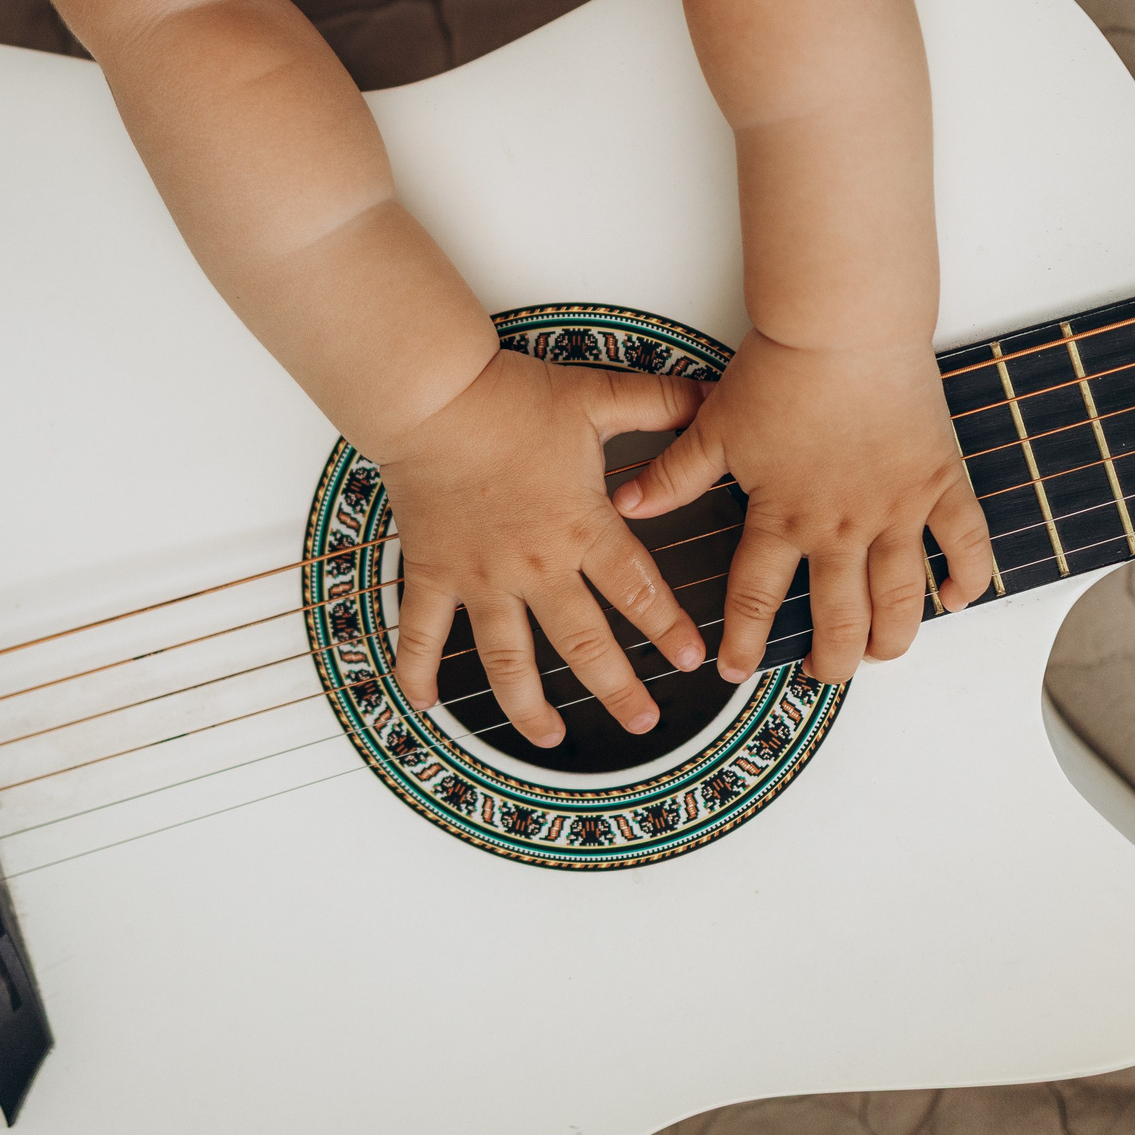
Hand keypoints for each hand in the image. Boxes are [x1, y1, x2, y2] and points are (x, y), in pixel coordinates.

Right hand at [385, 350, 712, 746]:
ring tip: (551, 738)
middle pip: (583, 645)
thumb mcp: (598, 395)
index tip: (689, 660)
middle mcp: (534, 565)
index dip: (668, 628)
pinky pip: (422, 633)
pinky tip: (426, 704)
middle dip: (618, 688)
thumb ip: (662, 404)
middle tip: (643, 719)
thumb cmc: (511, 397)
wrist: (433, 396)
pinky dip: (419, 671)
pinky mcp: (433, 572)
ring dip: (528, 707)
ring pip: (507, 660)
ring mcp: (481, 577)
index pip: (638, 590)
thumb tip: (714, 396)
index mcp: (581, 527)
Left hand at [612, 332, 993, 684]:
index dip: (743, 645)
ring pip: (901, 601)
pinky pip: (965, 544)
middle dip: (833, 661)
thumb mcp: (713, 426)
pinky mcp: (938, 482)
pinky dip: (966, 578)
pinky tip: (955, 599)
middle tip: (825, 672)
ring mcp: (895, 509)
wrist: (842, 325)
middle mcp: (840, 526)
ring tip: (883, 654)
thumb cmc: (780, 368)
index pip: (755, 601)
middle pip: (839, 620)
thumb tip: (628, 505)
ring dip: (893, 638)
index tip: (736, 672)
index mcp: (782, 516)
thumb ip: (675, 475)